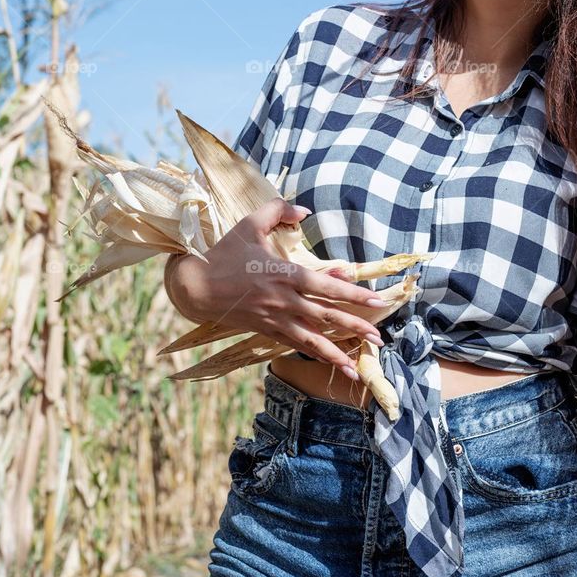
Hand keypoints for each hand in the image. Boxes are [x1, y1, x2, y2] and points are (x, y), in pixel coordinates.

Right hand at [171, 197, 387, 377]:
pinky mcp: (266, 331)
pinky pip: (296, 344)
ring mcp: (275, 318)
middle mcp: (283, 299)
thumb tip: (304, 209)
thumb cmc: (226, 253)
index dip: (352, 294)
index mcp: (283, 273)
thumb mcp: (250, 223)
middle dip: (355, 327)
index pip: (325, 286)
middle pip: (325, 316)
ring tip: (359, 366)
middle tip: (380, 338)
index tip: (375, 300)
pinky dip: (316, 355)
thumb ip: (278, 211)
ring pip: (312, 339)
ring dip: (338, 353)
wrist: (196, 286)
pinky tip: (332, 364)